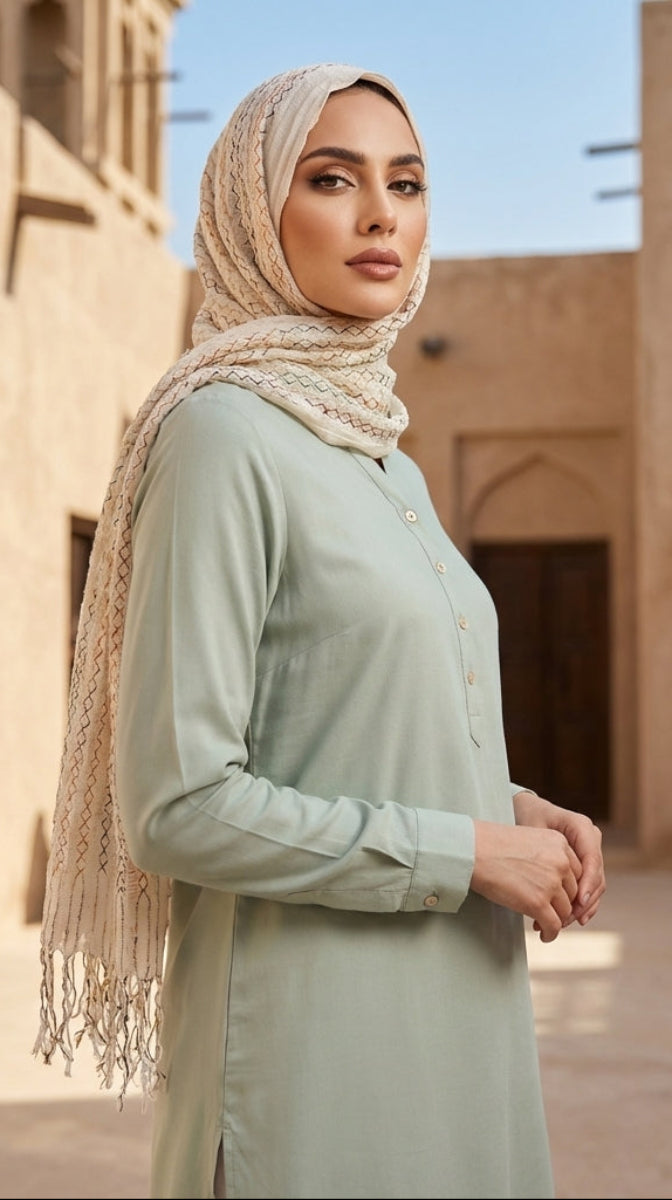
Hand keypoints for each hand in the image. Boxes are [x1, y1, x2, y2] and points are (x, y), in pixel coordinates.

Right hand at [471, 819, 582, 942]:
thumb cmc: (491, 844)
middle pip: (573, 892)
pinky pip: (553, 925)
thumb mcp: (528, 840)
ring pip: (565, 911)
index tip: (559, 896)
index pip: (576, 872)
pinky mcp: (538, 903)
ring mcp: (551, 883)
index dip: (567, 888)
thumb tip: (551, 879)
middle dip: (563, 905)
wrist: (472, 850)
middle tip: (552, 913)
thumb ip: (546, 856)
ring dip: (556, 920)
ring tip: (545, 924)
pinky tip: (544, 935)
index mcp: (560, 843)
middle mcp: (560, 862)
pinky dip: (550, 933)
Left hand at [512, 790, 605, 929]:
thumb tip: (555, 880)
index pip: (592, 860)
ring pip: (594, 887)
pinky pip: (587, 889)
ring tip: (561, 923)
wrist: (526, 811)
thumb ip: (546, 852)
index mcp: (583, 828)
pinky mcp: (584, 866)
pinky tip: (566, 920)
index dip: (588, 883)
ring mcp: (590, 854)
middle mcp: (591, 840)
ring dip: (581, 908)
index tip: (578, 901)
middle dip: (583, 902)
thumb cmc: (527, 817)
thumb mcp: (533, 829)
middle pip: (596, 877)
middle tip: (566, 919)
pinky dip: (579, 906)